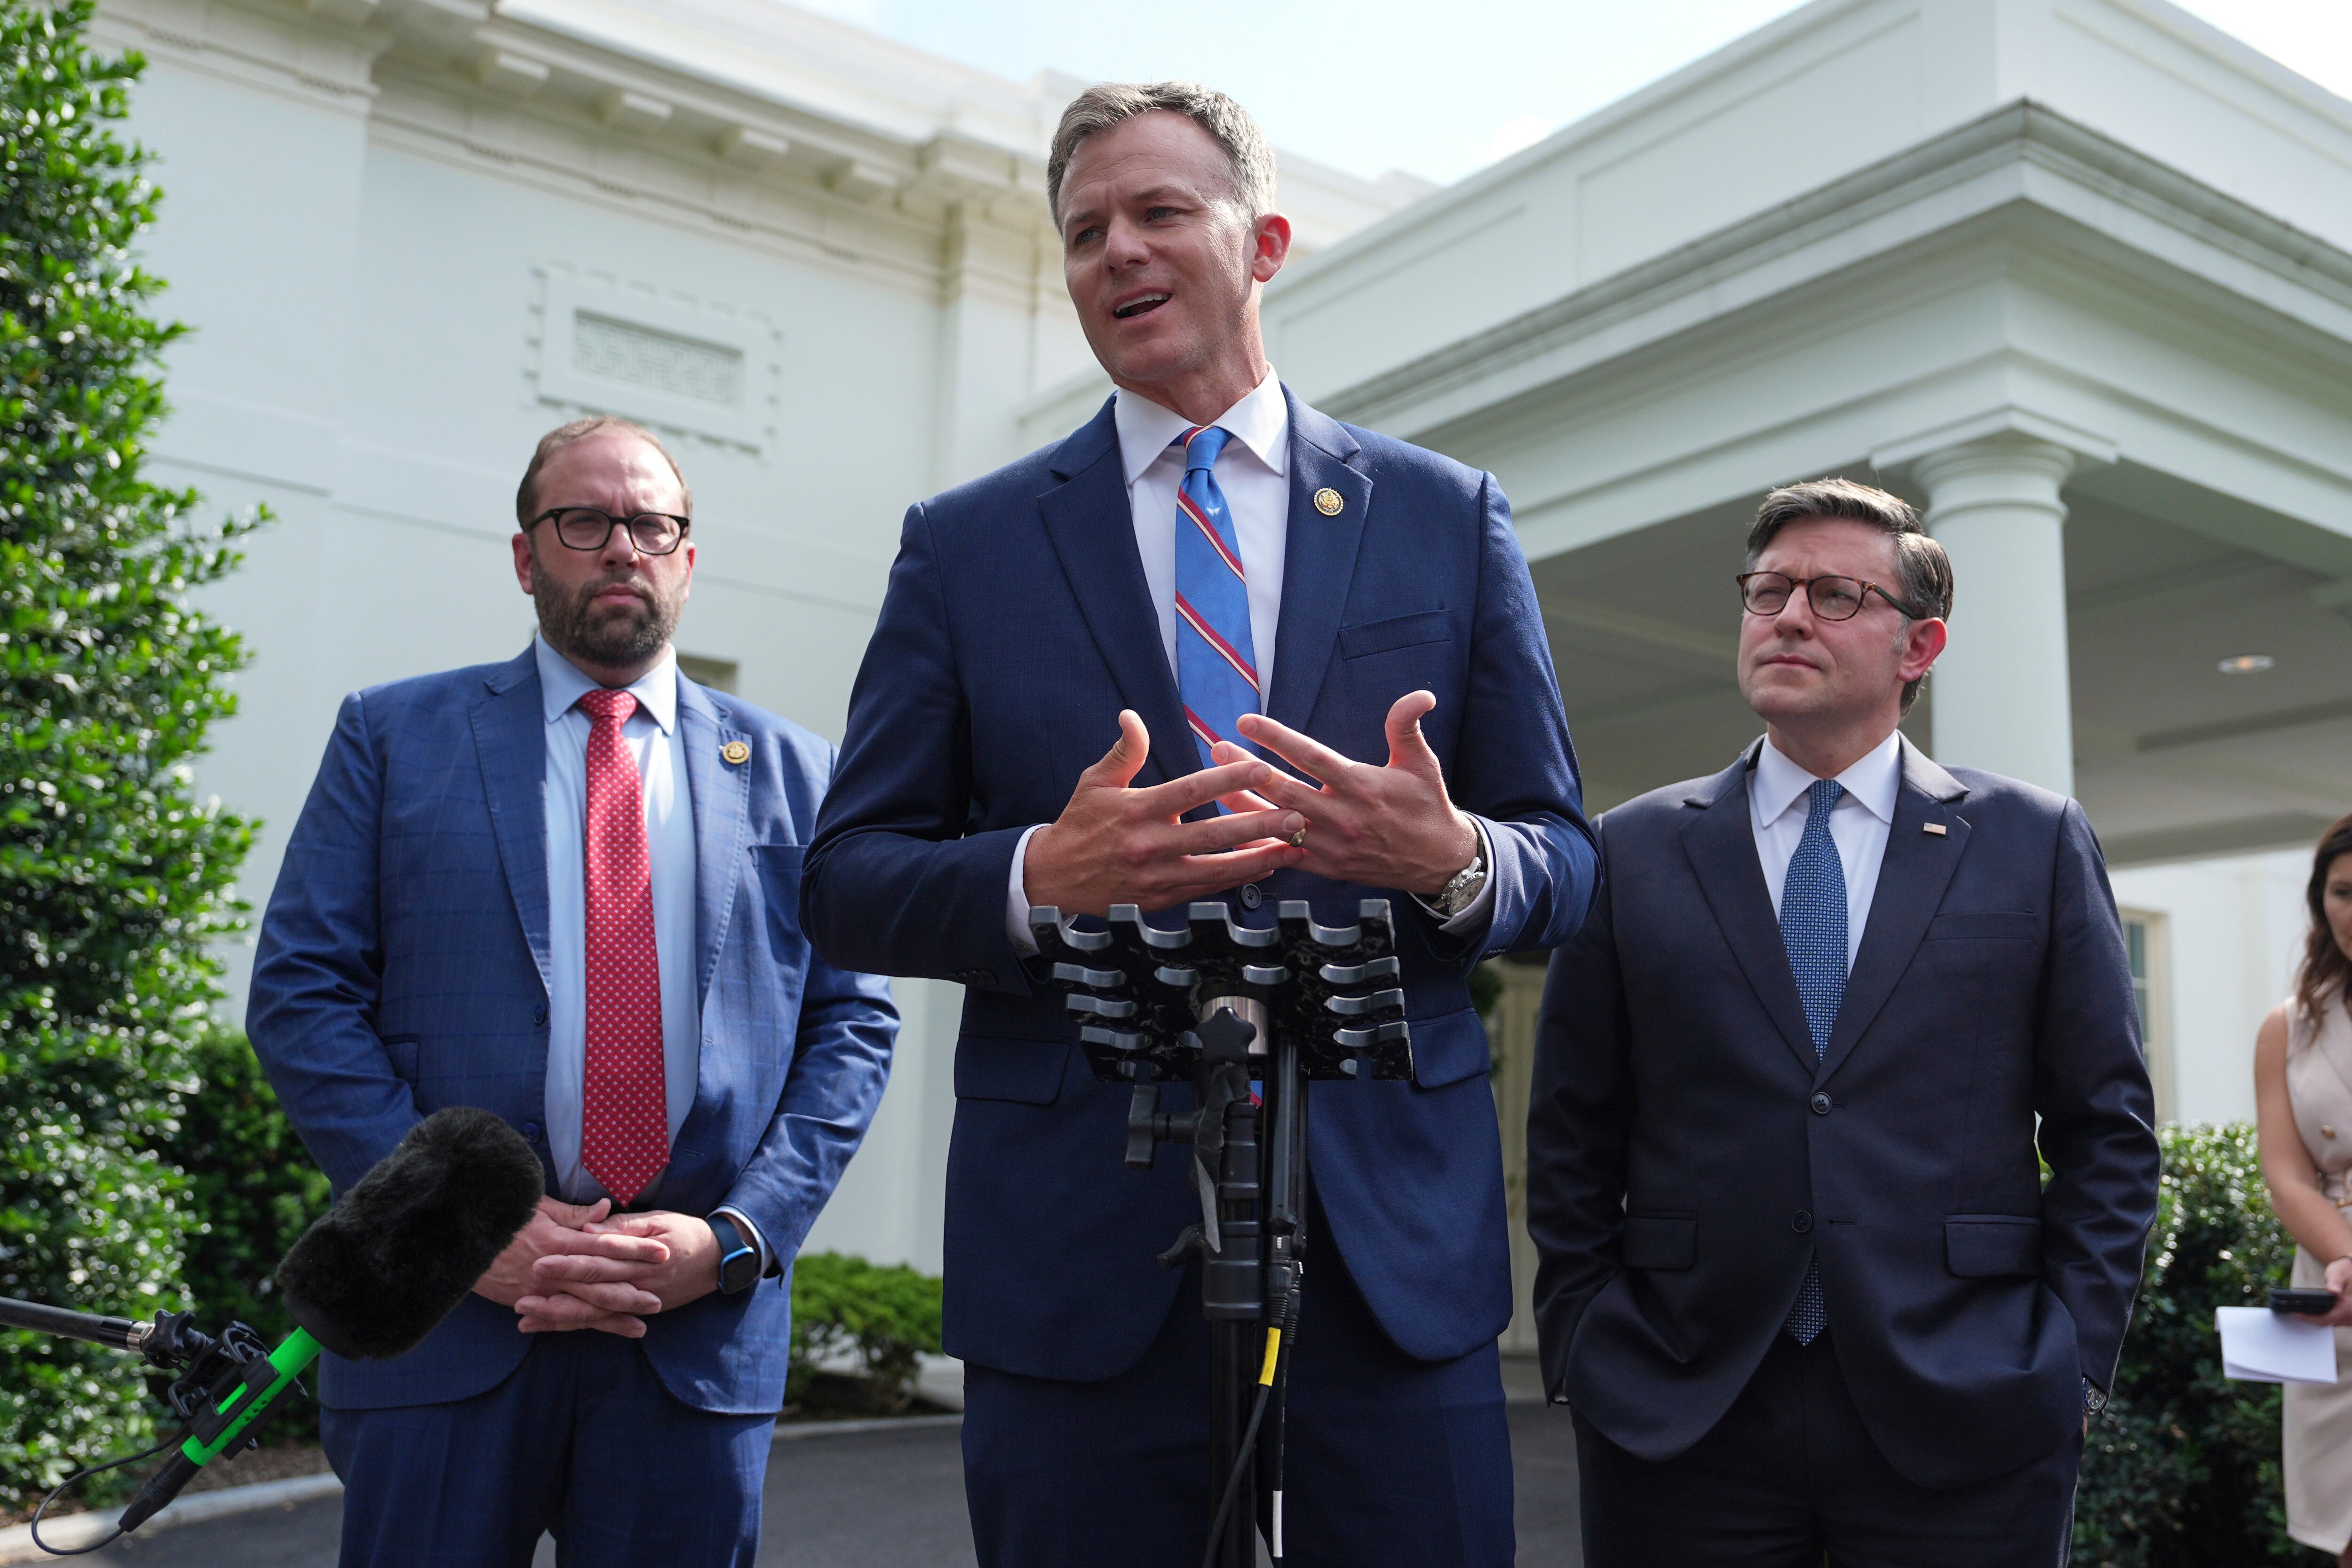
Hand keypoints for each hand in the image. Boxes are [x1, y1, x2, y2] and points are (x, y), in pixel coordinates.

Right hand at [474, 1196, 671, 1338]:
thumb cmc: (501, 1218)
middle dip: (632, 1294)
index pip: (608, 1246)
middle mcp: (554, 1270)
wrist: (457, 1243)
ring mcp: (540, 1291)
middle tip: (659, 1301)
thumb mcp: (538, 1208)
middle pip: (601, 1285)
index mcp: (561, 1242)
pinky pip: (559, 1318)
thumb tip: (607, 1209)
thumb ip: (575, 1214)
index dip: (637, 1250)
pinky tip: (599, 1331)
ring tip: (640, 1327)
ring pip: (583, 1309)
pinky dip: (580, 1327)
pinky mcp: (526, 1302)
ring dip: (612, 1319)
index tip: (663, 1252)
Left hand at [519, 1211, 723, 1332]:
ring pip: (593, 1315)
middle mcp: (636, 1286)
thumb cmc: (687, 1233)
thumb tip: (589, 1230)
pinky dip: (575, 1325)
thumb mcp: (660, 1221)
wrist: (719, 1260)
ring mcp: (636, 1303)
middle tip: (520, 1300)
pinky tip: (549, 1327)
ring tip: (526, 1319)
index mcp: (640, 1259)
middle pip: (590, 1295)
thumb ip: (623, 1227)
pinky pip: (603, 1322)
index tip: (539, 1262)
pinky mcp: (637, 1312)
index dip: (569, 1264)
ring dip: (558, 1318)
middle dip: (554, 1299)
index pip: (599, 1262)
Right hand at [1021, 710, 1305, 916]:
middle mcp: (1150, 845)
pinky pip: (1208, 889)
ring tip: (1295, 847)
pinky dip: (1239, 879)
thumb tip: (1131, 716)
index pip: (1190, 791)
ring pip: (1217, 869)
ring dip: (1259, 859)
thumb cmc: (1079, 824)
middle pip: (1213, 834)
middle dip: (1258, 824)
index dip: (1228, 779)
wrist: (1053, 879)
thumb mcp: (1095, 782)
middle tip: (1296, 815)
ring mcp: (1158, 877)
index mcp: (1136, 810)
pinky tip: (1267, 868)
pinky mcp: (1162, 899)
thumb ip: (1124, 751)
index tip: (1262, 768)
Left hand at [1231, 692, 1477, 897]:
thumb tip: (1421, 694)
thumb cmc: (1426, 805)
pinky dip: (1259, 846)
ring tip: (1216, 787)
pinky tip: (1233, 835)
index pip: (1311, 756)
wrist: (1438, 860)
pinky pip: (1285, 856)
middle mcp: (1343, 816)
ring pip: (1279, 825)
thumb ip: (1407, 726)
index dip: (1276, 738)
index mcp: (1362, 785)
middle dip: (1247, 770)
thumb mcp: (1421, 762)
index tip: (1246, 721)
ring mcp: (1332, 845)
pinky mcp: (1327, 867)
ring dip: (1245, 805)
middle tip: (1216, 748)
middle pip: (1285, 790)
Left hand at [2301, 1256, 2351, 1327]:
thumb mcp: (2339, 1272)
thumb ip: (2336, 1281)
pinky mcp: (2348, 1317)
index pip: (2327, 1318)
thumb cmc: (2345, 1270)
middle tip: (2294, 1313)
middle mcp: (2351, 1316)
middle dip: (2311, 1319)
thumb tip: (2334, 1291)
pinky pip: (2334, 1321)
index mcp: (2349, 1307)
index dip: (2309, 1318)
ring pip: (2331, 1323)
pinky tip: (2312, 1312)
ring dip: (2317, 1319)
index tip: (2295, 1313)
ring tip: (2300, 1312)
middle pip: (2328, 1323)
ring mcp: (2351, 1318)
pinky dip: (2323, 1317)